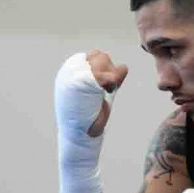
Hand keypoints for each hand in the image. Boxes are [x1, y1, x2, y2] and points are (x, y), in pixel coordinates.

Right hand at [54, 50, 126, 192]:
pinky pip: (101, 71)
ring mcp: (74, 76)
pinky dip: (111, 79)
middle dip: (109, 70)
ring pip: (102, 59)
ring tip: (108, 91)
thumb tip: (124, 67)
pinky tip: (110, 90)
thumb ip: (110, 79)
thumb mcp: (100, 94)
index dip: (105, 69)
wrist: (80, 137)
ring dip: (110, 75)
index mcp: (70, 74)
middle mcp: (69, 72)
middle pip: (99, 55)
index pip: (93, 57)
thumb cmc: (90, 118)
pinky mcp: (80, 83)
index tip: (108, 87)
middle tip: (109, 89)